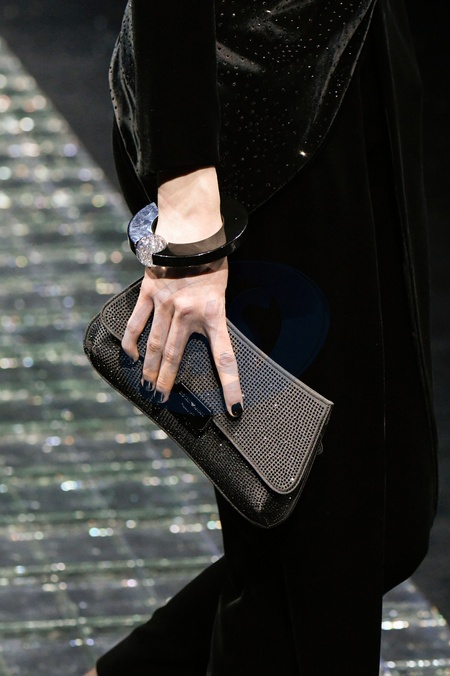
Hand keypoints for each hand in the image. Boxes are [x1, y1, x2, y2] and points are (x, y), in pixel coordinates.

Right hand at [121, 168, 242, 416]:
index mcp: (213, 313)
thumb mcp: (223, 291)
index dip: (231, 385)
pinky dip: (132, 341)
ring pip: (155, 344)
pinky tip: (131, 356)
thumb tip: (210, 338)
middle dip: (168, 381)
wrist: (193, 231)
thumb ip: (214, 315)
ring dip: (150, 368)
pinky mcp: (150, 293)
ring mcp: (166, 304)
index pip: (225, 357)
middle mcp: (188, 313)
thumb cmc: (212, 260)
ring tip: (147, 387)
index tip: (235, 408)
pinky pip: (137, 322)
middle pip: (176, 356)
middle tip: (163, 399)